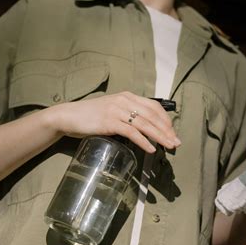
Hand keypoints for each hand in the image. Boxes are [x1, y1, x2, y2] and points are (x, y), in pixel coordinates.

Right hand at [48, 91, 180, 152]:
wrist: (69, 116)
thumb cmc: (90, 115)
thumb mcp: (112, 109)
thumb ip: (127, 113)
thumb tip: (144, 127)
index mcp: (127, 96)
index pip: (153, 106)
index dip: (165, 119)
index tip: (172, 131)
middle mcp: (124, 100)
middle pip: (152, 115)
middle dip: (166, 130)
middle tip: (176, 142)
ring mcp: (116, 110)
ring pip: (144, 124)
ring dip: (159, 136)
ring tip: (169, 146)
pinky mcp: (109, 122)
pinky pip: (131, 132)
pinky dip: (143, 141)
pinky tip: (150, 149)